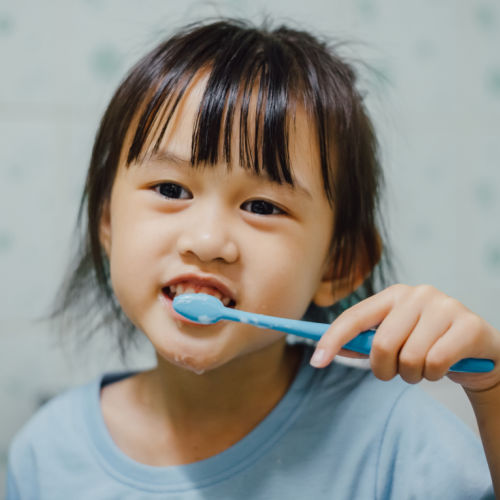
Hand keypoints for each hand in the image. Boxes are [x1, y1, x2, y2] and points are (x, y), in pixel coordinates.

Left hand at [310, 284, 499, 391]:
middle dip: (385, 369)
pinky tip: (444, 367)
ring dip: (412, 375)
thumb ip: (363, 344)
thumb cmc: (428, 344)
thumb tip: (325, 352)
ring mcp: (444, 306)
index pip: (354, 317)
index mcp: (393, 295)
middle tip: (397, 371)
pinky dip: (434, 375)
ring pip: (409, 358)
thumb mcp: (394, 340)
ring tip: (424, 367)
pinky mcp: (468, 325)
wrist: (478, 349)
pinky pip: (435, 364)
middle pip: (381, 344)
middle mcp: (417, 294)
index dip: (332, 339)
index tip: (316, 360)